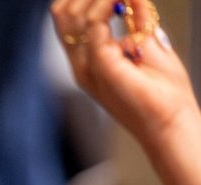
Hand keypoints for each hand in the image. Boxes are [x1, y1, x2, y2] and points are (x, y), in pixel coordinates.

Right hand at [50, 0, 198, 144]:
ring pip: (73, 14)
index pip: (67, 19)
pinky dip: (110, 2)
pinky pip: (94, 23)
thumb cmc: (162, 96)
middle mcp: (82, 63)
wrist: (169, 123)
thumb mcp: (149, 49)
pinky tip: (131, 0)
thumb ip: (138, 25)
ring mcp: (87, 65)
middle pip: (63, 13)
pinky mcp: (100, 64)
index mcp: (88, 61)